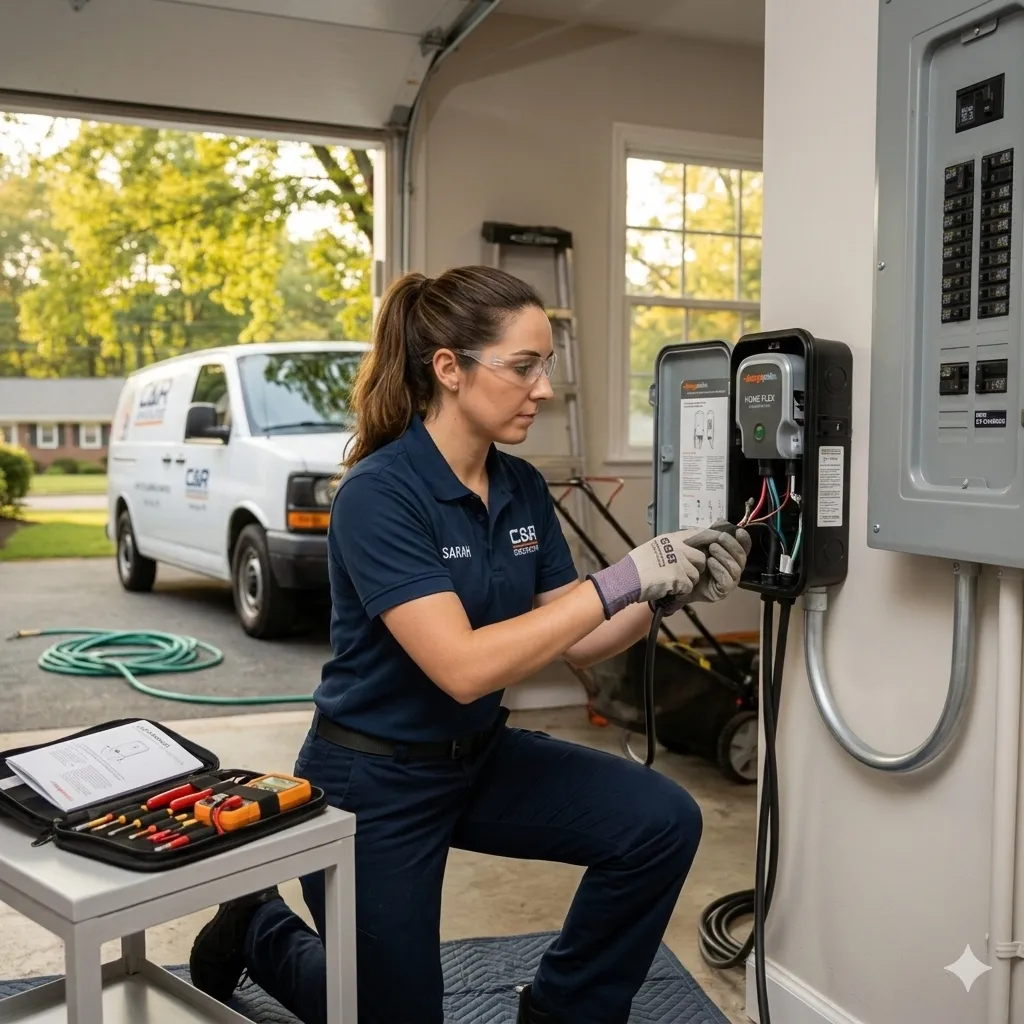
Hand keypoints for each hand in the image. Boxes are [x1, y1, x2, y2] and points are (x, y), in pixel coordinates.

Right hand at [587, 531, 706, 618]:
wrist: (626, 579)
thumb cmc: (636, 566)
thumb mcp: (653, 547)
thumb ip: (670, 547)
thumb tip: (686, 550)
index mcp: (670, 539)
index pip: (697, 534)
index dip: (709, 538)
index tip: (716, 540)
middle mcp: (677, 548)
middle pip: (700, 558)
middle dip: (695, 568)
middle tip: (682, 575)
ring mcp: (678, 562)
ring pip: (695, 575)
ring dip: (686, 582)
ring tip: (670, 583)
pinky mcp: (678, 577)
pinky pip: (688, 586)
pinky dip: (679, 591)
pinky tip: (667, 588)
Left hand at [654, 522, 750, 609]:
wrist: (677, 578)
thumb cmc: (689, 559)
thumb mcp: (699, 542)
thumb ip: (711, 533)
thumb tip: (722, 521)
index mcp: (731, 556)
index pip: (744, 548)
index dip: (744, 540)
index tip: (738, 532)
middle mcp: (733, 569)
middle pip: (741, 557)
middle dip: (731, 546)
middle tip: (719, 538)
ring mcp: (729, 581)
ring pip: (735, 568)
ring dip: (724, 556)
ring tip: (711, 549)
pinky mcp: (722, 592)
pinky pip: (727, 580)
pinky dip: (719, 569)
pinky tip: (709, 562)